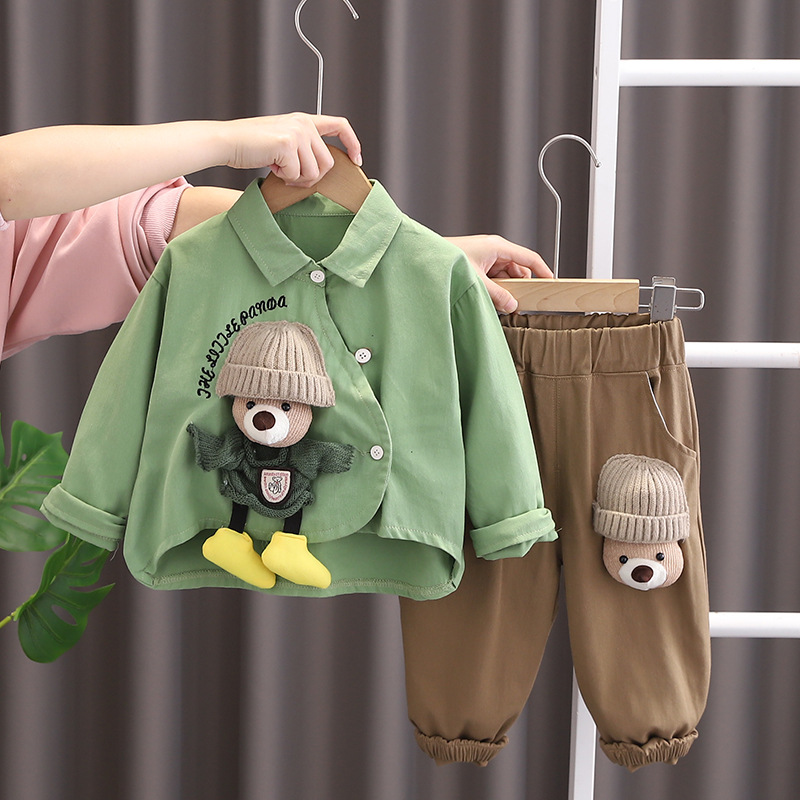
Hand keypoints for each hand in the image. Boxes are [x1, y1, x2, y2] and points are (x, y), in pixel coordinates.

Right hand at [220, 113, 361, 185]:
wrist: (227, 141)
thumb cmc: (251, 146)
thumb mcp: (283, 141)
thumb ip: (303, 149)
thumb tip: (320, 171)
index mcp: (304, 120)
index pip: (340, 125)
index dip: (352, 143)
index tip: (356, 159)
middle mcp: (303, 124)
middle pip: (328, 163)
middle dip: (312, 177)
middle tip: (291, 176)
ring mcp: (296, 133)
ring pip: (314, 172)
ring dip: (297, 179)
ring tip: (280, 170)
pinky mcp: (287, 145)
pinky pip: (297, 174)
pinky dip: (284, 178)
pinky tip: (271, 167)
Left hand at [445, 234, 552, 313]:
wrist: (422, 258)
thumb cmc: (446, 260)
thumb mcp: (476, 281)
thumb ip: (496, 295)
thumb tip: (512, 306)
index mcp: (497, 247)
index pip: (530, 258)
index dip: (543, 271)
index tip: (551, 284)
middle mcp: (493, 250)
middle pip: (517, 270)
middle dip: (517, 288)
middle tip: (514, 305)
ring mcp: (484, 257)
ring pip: (504, 277)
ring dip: (503, 291)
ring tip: (493, 302)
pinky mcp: (476, 265)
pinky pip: (493, 279)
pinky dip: (492, 289)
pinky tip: (485, 298)